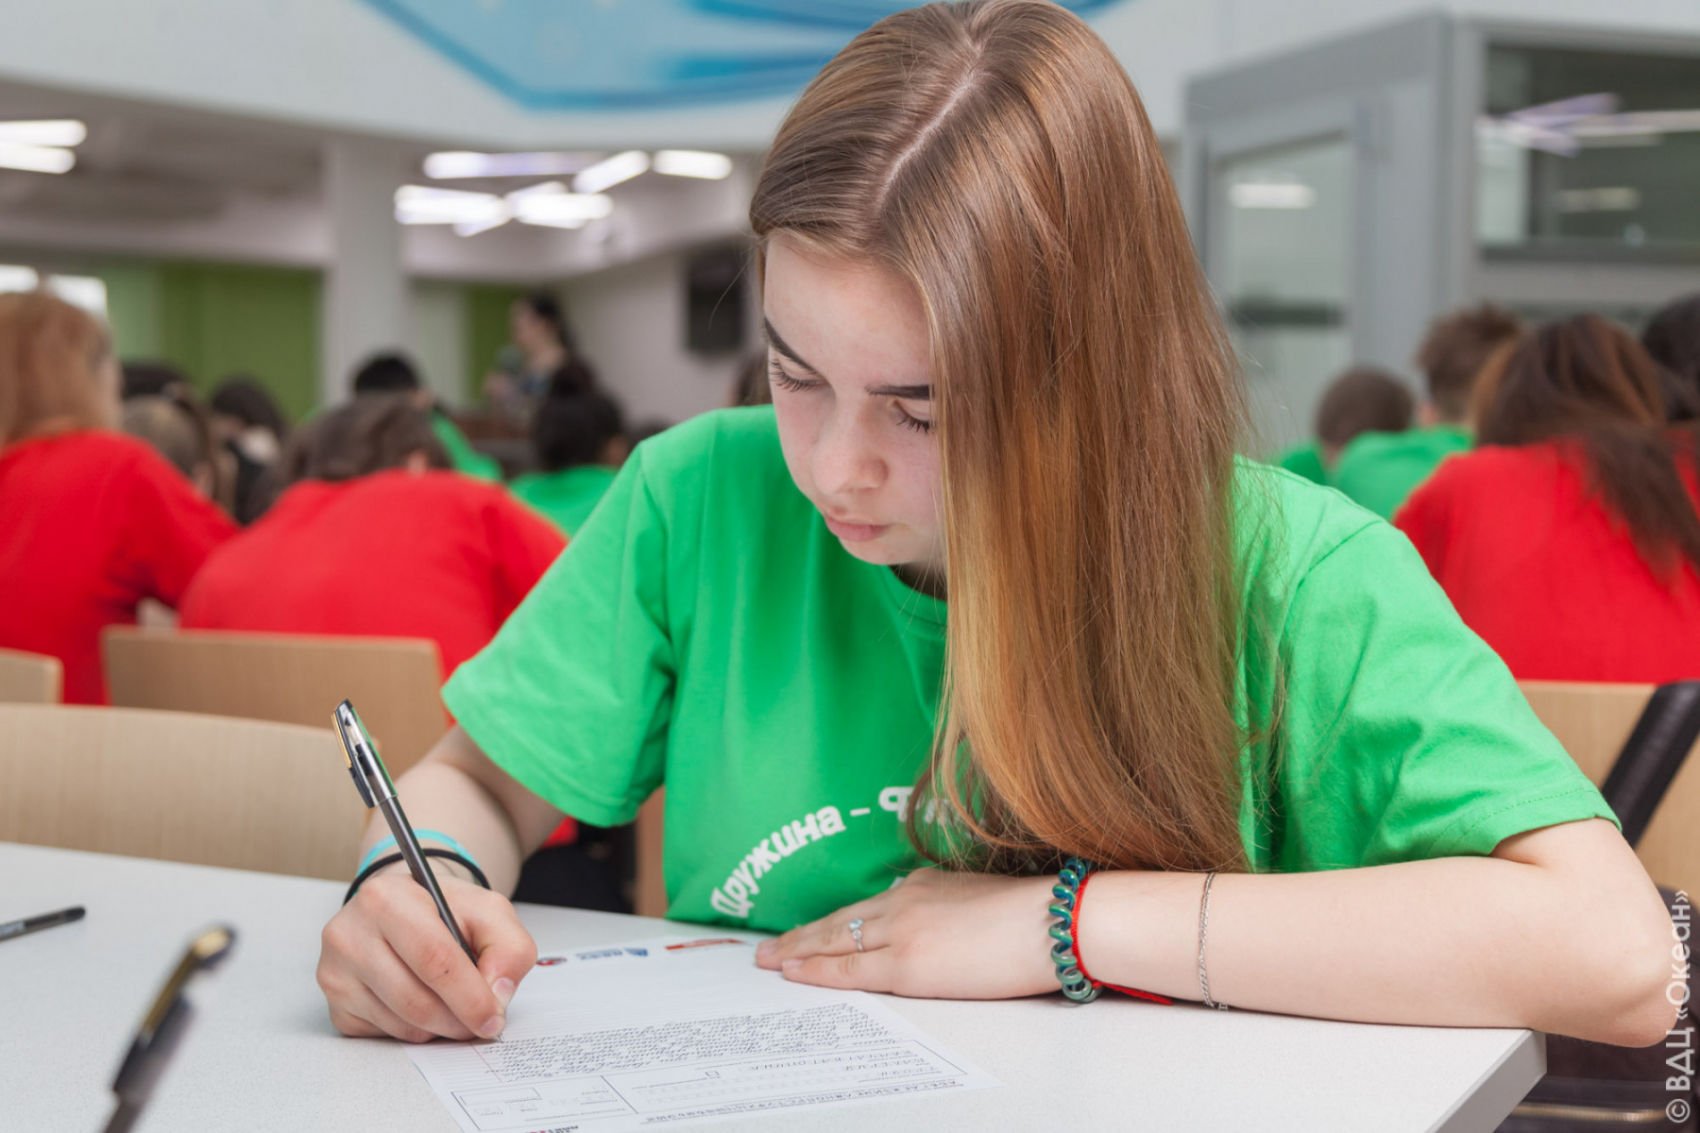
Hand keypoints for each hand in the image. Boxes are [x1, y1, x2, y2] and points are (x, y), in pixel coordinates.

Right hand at [317, 870, 537, 1042]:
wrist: (403, 907)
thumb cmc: (443, 909)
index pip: (434, 959)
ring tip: (456, 1007)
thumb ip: (509, 947)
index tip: (494, 1017)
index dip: (470, 996)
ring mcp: (335, 972)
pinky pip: (385, 1035)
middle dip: (458, 1020)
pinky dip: (415, 1030)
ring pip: (401, 1024)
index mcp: (386, 899)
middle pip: (415, 999)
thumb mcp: (488, 911)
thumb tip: (498, 994)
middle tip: (482, 1021)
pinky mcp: (335, 1004)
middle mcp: (349, 934)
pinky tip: (425, 1005)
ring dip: (440, 1027)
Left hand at [754, 869, 1057, 998]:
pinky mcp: (907, 964)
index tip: (812, 929)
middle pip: (840, 920)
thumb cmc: (1035, 915)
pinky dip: (815, 971)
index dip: (834, 921)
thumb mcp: (980, 896)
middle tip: (768, 946)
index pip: (867, 907)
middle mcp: (904, 901)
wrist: (1055, 920)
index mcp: (924, 885)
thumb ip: (948, 906)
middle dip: (801, 934)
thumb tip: (935, 920)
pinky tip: (793, 973)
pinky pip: (848, 969)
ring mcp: (902, 931)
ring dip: (797, 951)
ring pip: (834, 941)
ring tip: (769, 961)